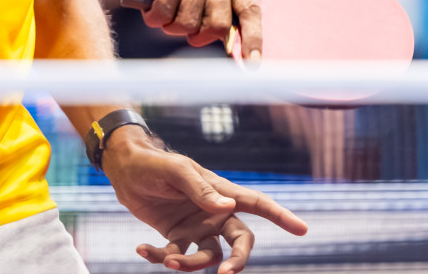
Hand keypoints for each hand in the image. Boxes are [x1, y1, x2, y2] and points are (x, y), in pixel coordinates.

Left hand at [104, 128, 306, 272]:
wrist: (124, 169)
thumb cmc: (153, 163)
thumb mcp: (174, 172)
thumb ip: (200, 190)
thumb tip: (227, 208)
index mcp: (221, 192)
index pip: (257, 204)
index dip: (281, 216)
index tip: (303, 229)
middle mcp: (215, 213)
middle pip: (240, 242)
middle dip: (237, 261)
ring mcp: (197, 227)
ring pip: (208, 256)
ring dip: (190, 264)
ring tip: (168, 260)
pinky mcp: (176, 237)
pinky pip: (176, 255)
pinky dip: (160, 257)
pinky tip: (142, 250)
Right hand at [108, 0, 263, 57]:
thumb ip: (217, 2)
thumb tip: (227, 39)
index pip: (250, 9)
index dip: (253, 38)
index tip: (253, 63)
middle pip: (218, 25)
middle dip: (198, 36)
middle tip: (183, 28)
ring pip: (188, 24)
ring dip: (170, 26)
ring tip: (164, 8)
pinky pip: (164, 16)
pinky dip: (153, 18)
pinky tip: (150, 4)